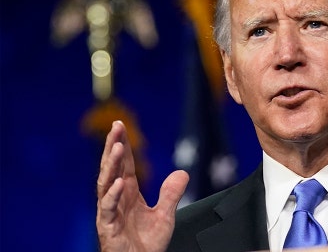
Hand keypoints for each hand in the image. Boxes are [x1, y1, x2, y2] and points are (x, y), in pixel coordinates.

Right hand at [96, 121, 188, 251]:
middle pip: (112, 168)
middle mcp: (116, 198)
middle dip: (113, 146)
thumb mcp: (165, 215)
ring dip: (111, 165)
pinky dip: (113, 195)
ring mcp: (109, 212)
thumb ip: (171, 194)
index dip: (122, 145)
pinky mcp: (107, 226)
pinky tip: (119, 182)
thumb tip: (182, 172)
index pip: (124, 164)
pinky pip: (108, 208)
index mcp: (128, 193)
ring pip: (106, 183)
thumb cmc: (146, 244)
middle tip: (116, 126)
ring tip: (117, 147)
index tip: (121, 125)